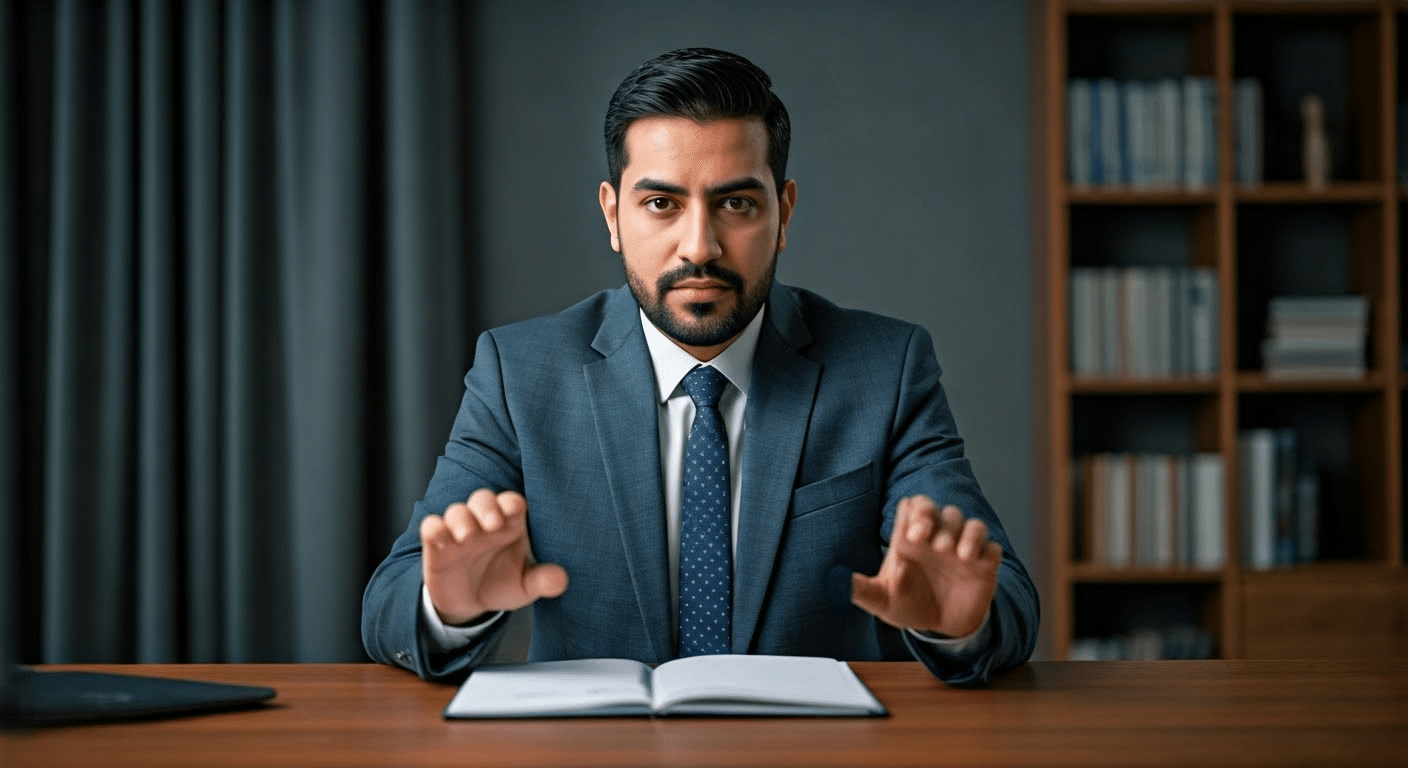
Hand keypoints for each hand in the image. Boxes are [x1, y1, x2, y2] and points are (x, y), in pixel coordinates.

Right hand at [420, 489, 568, 625]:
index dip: (512, 502)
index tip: (515, 508)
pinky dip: (434, 527)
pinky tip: (440, 538)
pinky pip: (431, 526)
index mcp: (510, 524)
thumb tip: (562, 580)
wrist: (470, 604)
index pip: (511, 503)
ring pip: (456, 511)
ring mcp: (459, 532)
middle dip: (486, 506)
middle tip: (492, 524)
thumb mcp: (525, 586)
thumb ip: (542, 581)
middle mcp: (484, 523)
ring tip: (467, 537)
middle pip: (482, 499)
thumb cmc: (501, 584)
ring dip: (461, 519)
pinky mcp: (437, 545)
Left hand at [850, 495, 1000, 637]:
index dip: (915, 511)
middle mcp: (937, 538)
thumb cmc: (909, 605)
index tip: (910, 534)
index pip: (914, 506)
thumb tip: (834, 583)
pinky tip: (971, 562)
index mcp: (911, 539)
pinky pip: (990, 546)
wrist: (941, 629)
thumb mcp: (882, 601)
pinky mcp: (983, 565)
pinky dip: (983, 548)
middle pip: (939, 509)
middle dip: (934, 518)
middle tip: (925, 539)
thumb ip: (861, 590)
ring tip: (953, 554)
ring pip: (967, 522)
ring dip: (961, 533)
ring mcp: (961, 550)